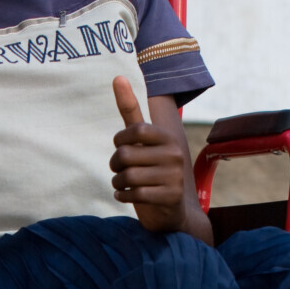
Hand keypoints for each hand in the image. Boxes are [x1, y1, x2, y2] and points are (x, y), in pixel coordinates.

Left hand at [110, 76, 187, 232]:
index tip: (120, 147)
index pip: (135, 130)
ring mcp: (174, 177)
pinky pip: (133, 193)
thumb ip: (131, 110)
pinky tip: (126, 196)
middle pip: (126, 155)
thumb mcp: (142, 141)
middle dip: (115, 165)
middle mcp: (174, 154)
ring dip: (117, 182)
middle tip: (119, 171)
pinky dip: (122, 196)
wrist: (172, 212)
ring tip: (123, 185)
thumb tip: (118, 76)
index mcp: (168, 137)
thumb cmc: (151, 171)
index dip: (119, 141)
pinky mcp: (170, 197)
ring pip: (127, 176)